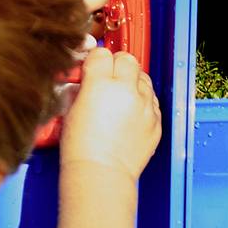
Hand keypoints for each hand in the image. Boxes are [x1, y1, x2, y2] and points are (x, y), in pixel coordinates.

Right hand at [60, 46, 161, 181]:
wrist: (100, 173)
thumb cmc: (80, 148)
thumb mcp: (71, 110)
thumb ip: (83, 87)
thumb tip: (88, 78)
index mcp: (100, 84)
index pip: (102, 54)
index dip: (96, 61)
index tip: (93, 68)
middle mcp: (126, 90)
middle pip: (127, 59)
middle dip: (117, 66)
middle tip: (109, 78)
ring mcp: (145, 105)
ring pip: (143, 77)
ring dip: (132, 82)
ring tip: (121, 97)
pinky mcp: (156, 120)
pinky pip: (152, 100)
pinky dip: (143, 102)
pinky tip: (131, 113)